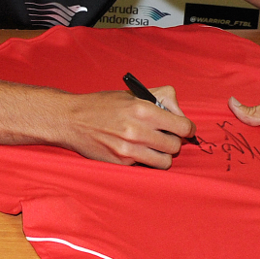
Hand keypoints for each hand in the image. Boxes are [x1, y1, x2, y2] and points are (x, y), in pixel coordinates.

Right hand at [55, 86, 195, 169]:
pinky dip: (145, 159)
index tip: (185, 130)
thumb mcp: (133, 93)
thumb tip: (180, 113)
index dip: (187, 128)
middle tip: (166, 137)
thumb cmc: (103, 105)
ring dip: (162, 154)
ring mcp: (129, 149)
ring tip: (154, 146)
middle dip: (174, 141)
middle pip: (175, 146)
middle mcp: (137, 131)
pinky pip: (146, 165)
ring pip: (165, 161)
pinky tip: (136, 150)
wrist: (71, 120)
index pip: (182, 126)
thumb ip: (161, 98)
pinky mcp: (121, 162)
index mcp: (143, 109)